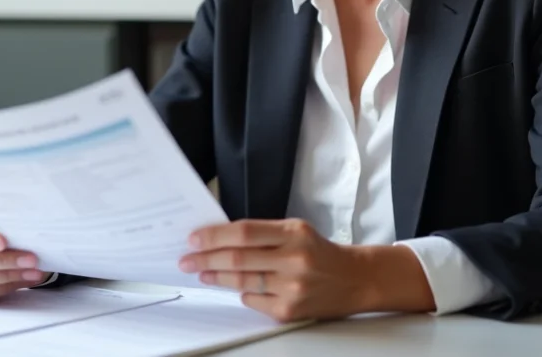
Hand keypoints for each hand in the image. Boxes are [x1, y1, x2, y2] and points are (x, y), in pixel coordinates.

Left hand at [178, 219, 375, 321]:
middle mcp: (294, 259)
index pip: (244, 232)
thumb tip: (219, 239)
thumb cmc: (320, 252)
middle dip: (205, 259)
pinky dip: (241, 293)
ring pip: (241, 282)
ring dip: (216, 277)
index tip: (193, 239)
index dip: (214, 236)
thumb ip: (263, 234)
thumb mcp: (296, 231)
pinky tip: (235, 287)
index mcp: (294, 233)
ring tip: (201, 272)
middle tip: (186, 259)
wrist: (355, 279)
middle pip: (238, 259)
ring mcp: (292, 288)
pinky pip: (253, 301)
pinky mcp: (289, 311)